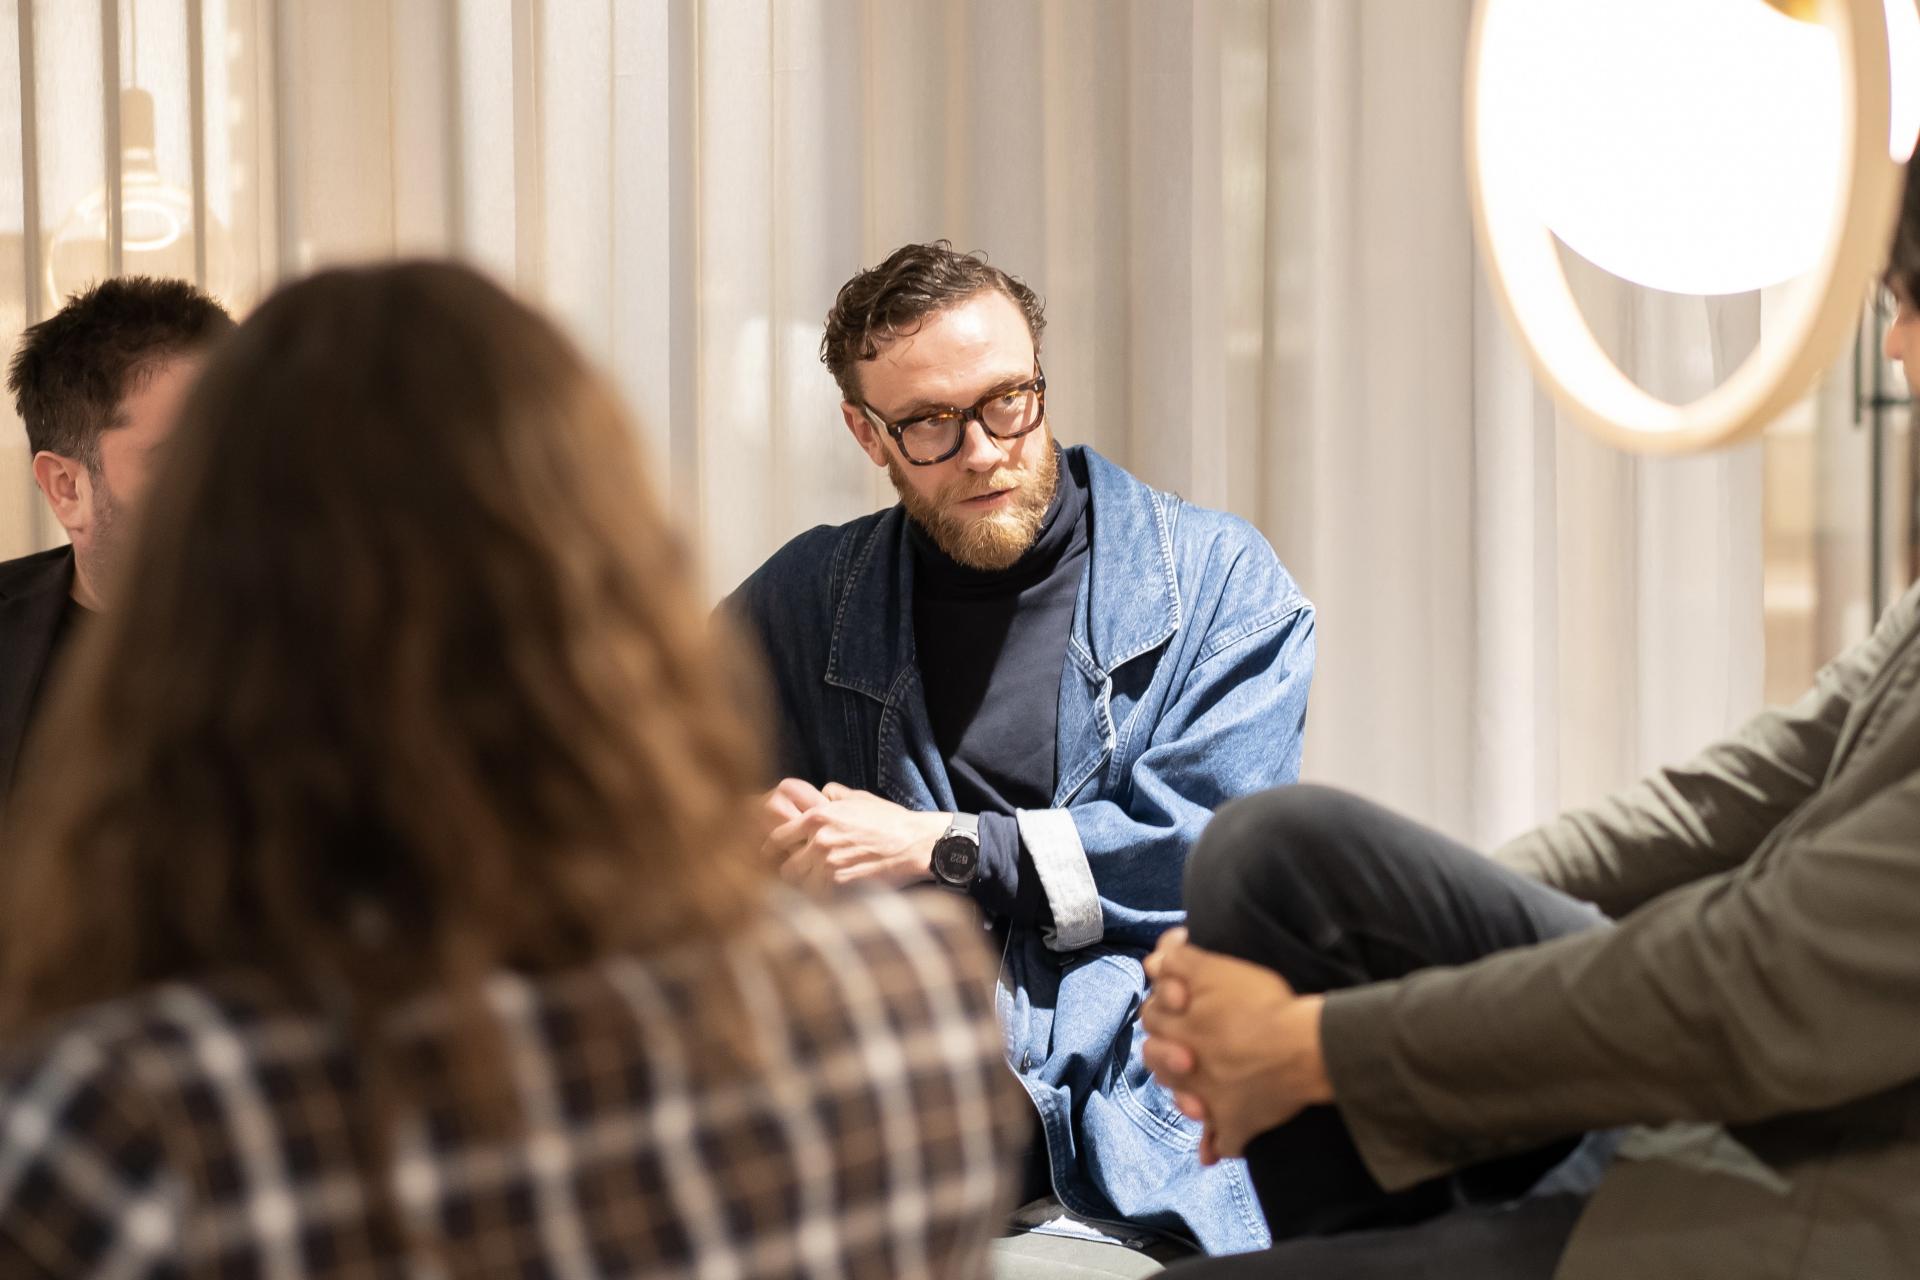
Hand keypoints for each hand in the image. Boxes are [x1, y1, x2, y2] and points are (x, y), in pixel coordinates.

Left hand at [765, 782, 949, 894]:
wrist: (914, 843)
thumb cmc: (890, 820)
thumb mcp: (859, 798)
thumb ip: (833, 794)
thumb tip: (821, 793)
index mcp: (817, 818)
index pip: (778, 837)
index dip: (771, 848)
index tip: (770, 855)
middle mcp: (818, 841)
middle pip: (786, 866)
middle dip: (793, 870)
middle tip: (802, 873)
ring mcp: (828, 865)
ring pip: (801, 884)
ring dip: (808, 885)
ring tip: (819, 884)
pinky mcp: (841, 885)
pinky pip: (819, 896)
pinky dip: (823, 896)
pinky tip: (833, 892)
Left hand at [1141, 928, 1331, 1163]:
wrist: (1307, 1046)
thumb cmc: (1264, 1004)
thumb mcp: (1216, 970)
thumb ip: (1178, 960)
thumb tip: (1154, 959)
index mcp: (1179, 1030)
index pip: (1151, 1020)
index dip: (1162, 1010)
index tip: (1181, 1004)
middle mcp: (1188, 1069)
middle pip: (1159, 1061)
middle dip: (1166, 1054)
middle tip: (1187, 1050)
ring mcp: (1211, 1102)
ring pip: (1185, 1101)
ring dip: (1186, 1098)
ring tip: (1197, 1095)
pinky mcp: (1237, 1127)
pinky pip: (1221, 1144)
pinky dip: (1216, 1146)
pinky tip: (1212, 1151)